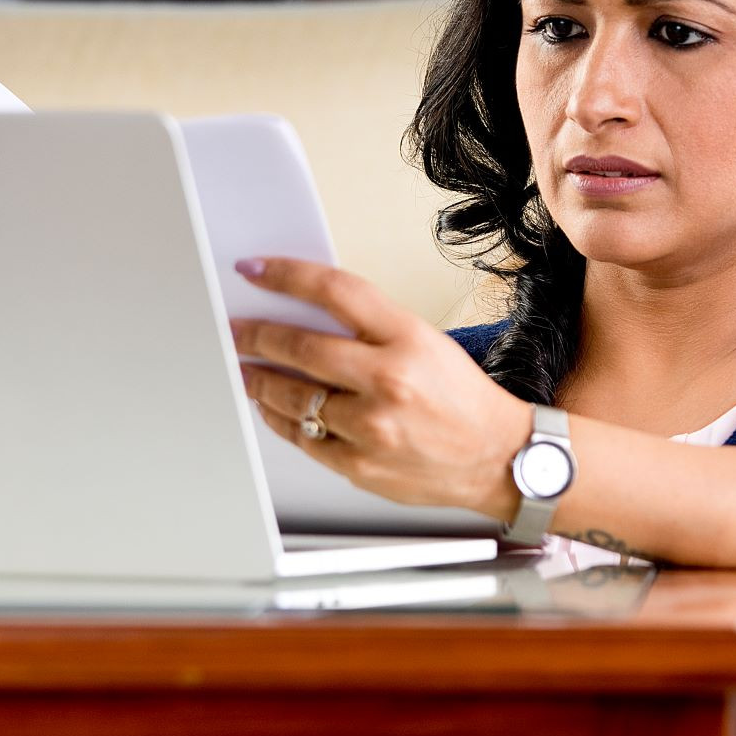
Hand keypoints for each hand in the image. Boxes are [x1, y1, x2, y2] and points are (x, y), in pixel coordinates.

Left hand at [230, 257, 532, 519]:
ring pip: (292, 397)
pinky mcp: (360, 465)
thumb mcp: (427, 343)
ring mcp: (372, 427)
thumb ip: (371, 329)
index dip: (285, 275)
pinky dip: (280, 420)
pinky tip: (272, 408)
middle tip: (235, 331)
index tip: (254, 270)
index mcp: (408, 339)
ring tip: (246, 370)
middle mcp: (389, 380)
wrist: (499, 459)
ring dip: (259, 380)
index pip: (334, 291)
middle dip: (254, 336)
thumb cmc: (465, 401)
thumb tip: (307, 316)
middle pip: (300, 347)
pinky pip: (303, 438)